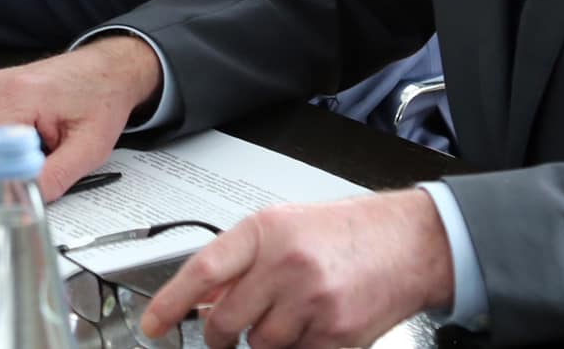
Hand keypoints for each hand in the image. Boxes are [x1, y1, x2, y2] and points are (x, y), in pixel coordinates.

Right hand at [0, 35, 163, 201]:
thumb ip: (54, 177)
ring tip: (42, 144)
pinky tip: (34, 135)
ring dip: (6, 158)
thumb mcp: (89, 148)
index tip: (22, 188)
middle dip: (4, 171)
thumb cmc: (101, 100)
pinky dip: (6, 145)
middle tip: (42, 163)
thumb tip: (23, 201)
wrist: (105, 71)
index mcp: (18, 95)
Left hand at [138, 188, 453, 348]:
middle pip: (226, 321)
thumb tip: (202, 298)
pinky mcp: (335, 335)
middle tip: (228, 329)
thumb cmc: (347, 232)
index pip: (203, 272)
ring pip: (260, 345)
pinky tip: (312, 325)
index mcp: (266, 231)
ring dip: (265, 339)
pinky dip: (297, 347)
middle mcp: (286, 265)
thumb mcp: (284, 227)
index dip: (170, 303)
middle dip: (221, 333)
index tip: (153, 325)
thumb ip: (241, 260)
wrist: (409, 244)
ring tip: (289, 312)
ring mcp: (311, 303)